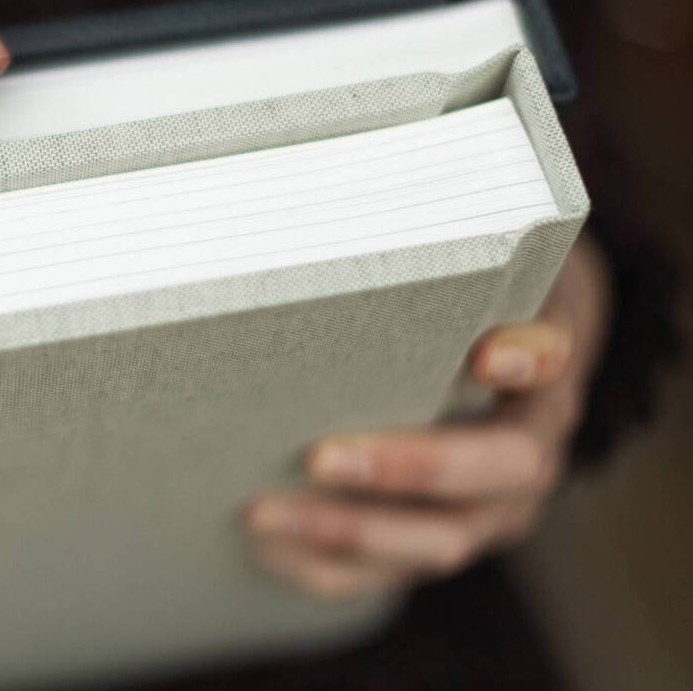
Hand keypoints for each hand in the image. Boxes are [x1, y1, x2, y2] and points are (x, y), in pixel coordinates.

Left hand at [243, 234, 610, 598]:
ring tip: (264, 511)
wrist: (482, 367)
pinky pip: (382, 576)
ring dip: (346, 531)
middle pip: (489, 473)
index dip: (528, 360)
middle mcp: (525, 456)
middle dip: (404, 469)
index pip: (552, 363)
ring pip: (434, 541)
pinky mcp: (431, 546)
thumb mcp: (462, 279)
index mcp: (540, 378)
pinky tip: (265, 542)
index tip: (487, 352)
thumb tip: (352, 240)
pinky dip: (322, 565)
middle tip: (321, 455)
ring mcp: (484, 512)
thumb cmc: (449, 311)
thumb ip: (437, 265)